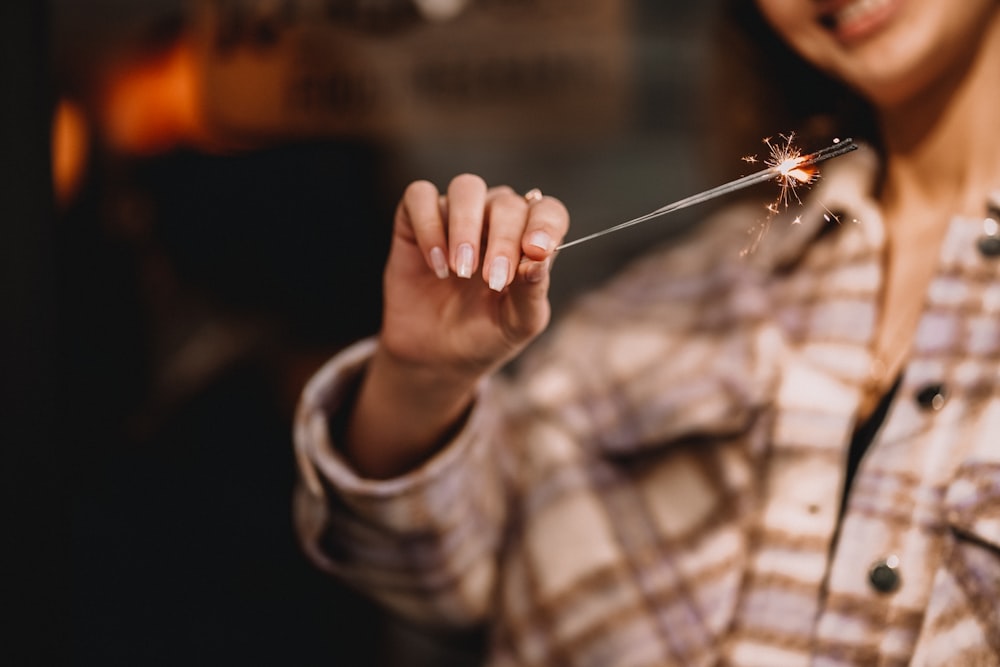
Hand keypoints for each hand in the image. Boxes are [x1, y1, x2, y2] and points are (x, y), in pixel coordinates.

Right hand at [380, 173, 567, 376]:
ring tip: (460, 270)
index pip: (547, 211)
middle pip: (506, 202)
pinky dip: (429, 226)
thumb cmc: (484, 335)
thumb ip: (532, 292)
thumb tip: (538, 261)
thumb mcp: (517, 323)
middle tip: (492, 280)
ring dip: (466, 225)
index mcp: (528, 240)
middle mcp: (494, 220)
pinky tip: (435, 264)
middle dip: (503, 240)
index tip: (535, 251)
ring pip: (466, 188)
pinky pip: (420, 196)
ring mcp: (455, 216)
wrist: (435, 357)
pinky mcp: (415, 220)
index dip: (545, 223)